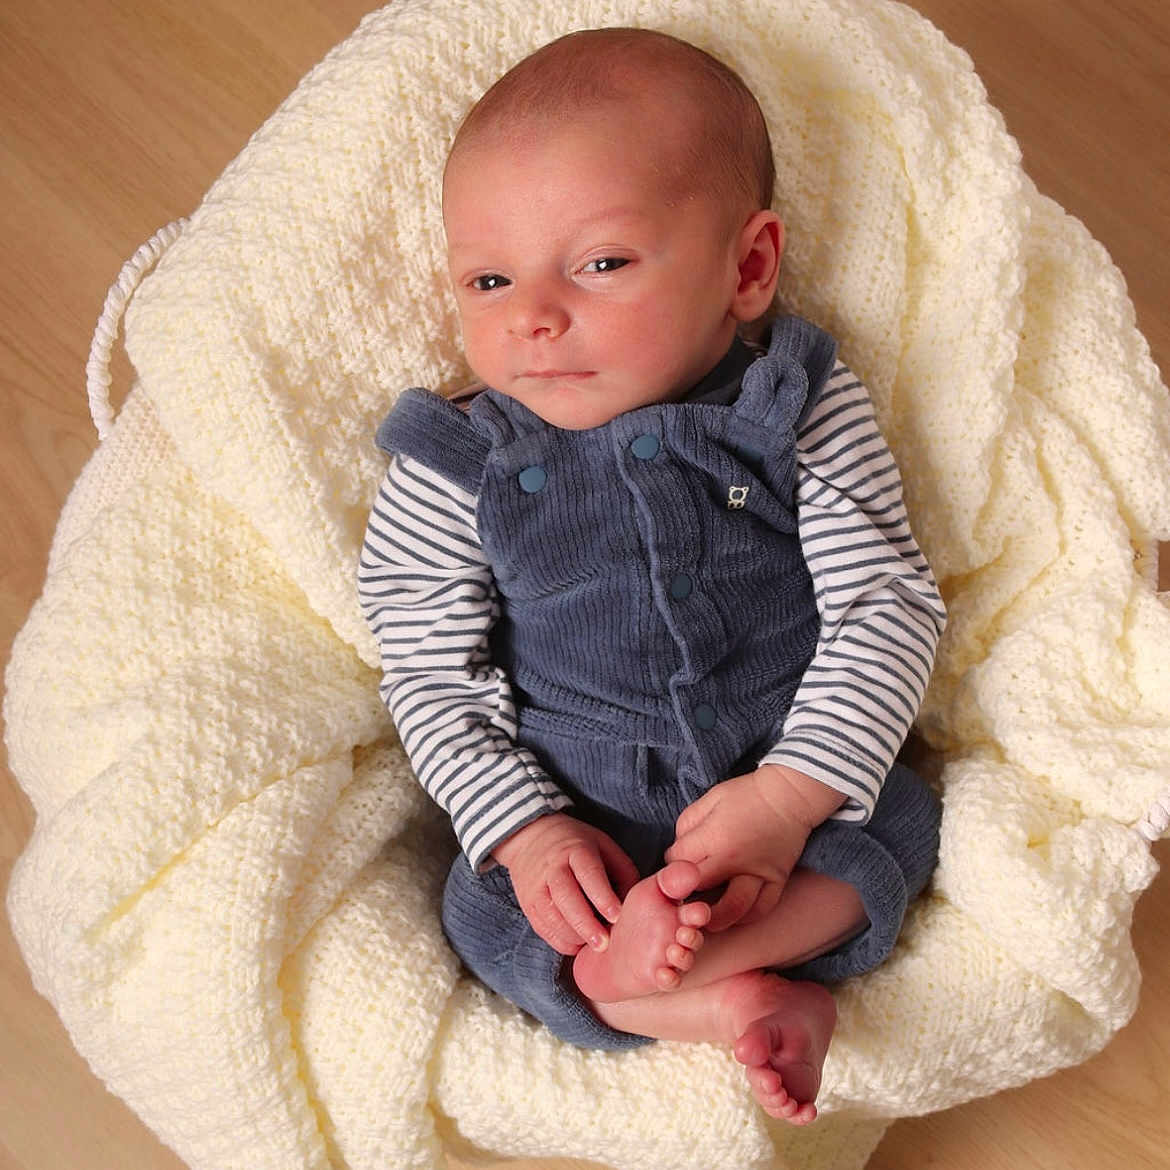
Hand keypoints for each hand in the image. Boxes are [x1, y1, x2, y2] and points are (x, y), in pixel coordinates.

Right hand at [492, 813, 640, 955]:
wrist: (530, 836)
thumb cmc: (576, 845)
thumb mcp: (603, 846)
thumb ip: (622, 871)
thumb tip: (633, 905)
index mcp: (576, 849)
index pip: (589, 874)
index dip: (602, 896)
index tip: (617, 916)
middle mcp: (553, 867)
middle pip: (566, 897)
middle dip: (586, 924)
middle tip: (604, 944)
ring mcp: (536, 886)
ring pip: (551, 916)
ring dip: (572, 935)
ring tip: (592, 946)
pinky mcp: (528, 903)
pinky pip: (542, 927)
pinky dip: (559, 940)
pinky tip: (577, 945)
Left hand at [664, 764, 844, 931]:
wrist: (788, 795)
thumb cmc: (746, 794)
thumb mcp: (709, 799)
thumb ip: (687, 825)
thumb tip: (678, 851)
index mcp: (715, 836)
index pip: (679, 861)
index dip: (671, 864)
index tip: (675, 864)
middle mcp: (735, 860)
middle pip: (700, 888)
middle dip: (686, 892)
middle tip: (682, 894)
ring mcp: (758, 873)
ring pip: (733, 909)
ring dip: (714, 916)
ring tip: (704, 917)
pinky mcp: (777, 881)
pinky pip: (761, 909)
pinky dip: (746, 917)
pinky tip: (734, 915)